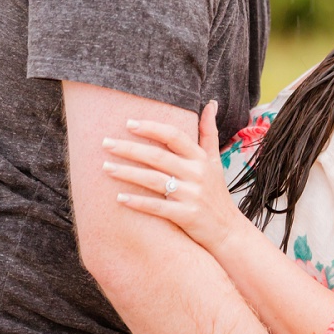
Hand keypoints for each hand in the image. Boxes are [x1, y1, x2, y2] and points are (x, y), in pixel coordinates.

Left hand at [102, 101, 242, 255]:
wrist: (228, 230)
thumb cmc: (215, 192)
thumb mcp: (214, 160)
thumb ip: (209, 132)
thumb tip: (211, 103)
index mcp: (200, 158)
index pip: (174, 136)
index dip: (151, 128)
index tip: (128, 124)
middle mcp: (197, 174)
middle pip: (159, 156)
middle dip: (130, 149)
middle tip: (105, 143)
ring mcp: (192, 195)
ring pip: (154, 180)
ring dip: (128, 173)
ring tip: (105, 167)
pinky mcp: (187, 216)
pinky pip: (158, 207)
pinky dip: (138, 202)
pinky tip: (119, 198)